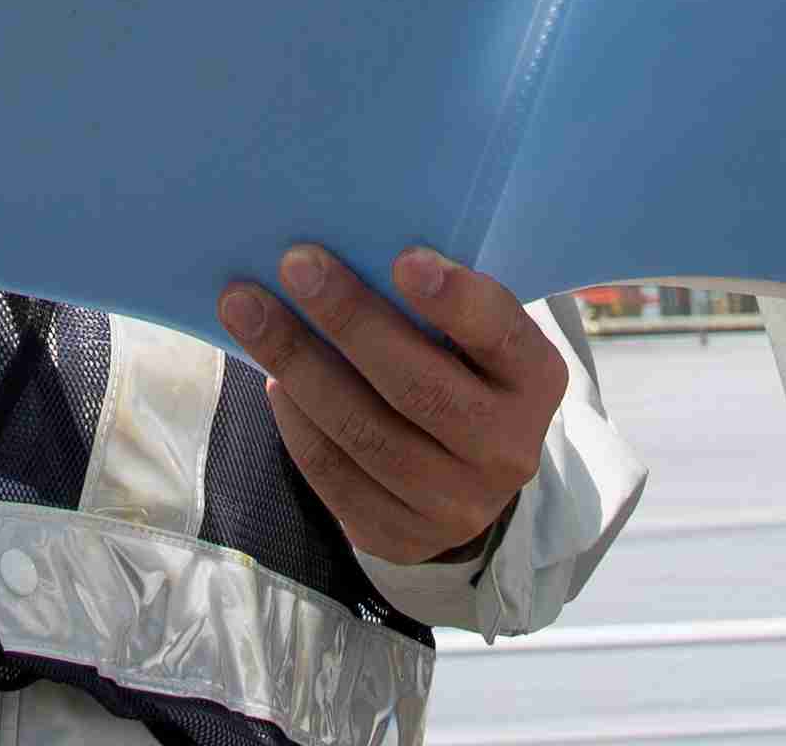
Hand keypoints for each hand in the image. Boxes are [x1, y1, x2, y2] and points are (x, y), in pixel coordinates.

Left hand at [219, 243, 564, 566]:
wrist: (464, 477)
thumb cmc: (458, 371)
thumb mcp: (474, 337)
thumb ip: (436, 302)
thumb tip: (349, 248)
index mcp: (535, 382)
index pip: (500, 336)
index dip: (456, 300)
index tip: (403, 258)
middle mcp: (507, 449)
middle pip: (418, 386)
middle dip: (350, 319)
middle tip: (296, 265)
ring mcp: (457, 504)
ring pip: (366, 432)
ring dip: (300, 365)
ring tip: (249, 312)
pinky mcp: (401, 537)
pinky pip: (336, 476)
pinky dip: (296, 423)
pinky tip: (273, 379)